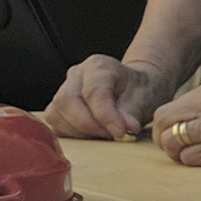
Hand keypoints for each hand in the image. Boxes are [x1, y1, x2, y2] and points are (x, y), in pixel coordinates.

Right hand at [43, 56, 179, 139]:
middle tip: (113, 135)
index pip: (93, 91)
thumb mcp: (144, 100)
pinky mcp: (58, 108)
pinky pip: (56, 124)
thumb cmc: (140, 92)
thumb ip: (130, 115)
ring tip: (107, 134)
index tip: (120, 133)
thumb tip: (120, 132)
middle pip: (67, 101)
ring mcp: (63, 89)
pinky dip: (74, 134)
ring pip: (56, 114)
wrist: (136, 90)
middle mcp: (76, 74)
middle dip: (89, 125)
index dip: (105, 116)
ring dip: (81, 132)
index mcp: (99, 65)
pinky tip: (95, 135)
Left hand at [148, 74, 200, 165]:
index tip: (181, 135)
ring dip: (178, 152)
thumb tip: (188, 121)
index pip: (172, 106)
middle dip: (165, 138)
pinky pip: (190, 158)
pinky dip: (196, 162)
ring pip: (171, 140)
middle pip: (163, 120)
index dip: (170, 125)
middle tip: (179, 148)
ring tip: (196, 155)